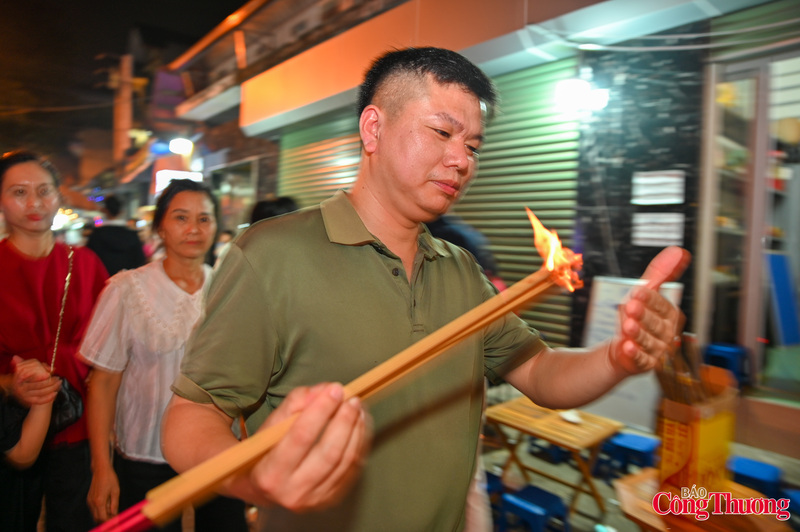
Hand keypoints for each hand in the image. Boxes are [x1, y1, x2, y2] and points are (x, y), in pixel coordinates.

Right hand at [11, 356, 60, 405]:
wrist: (19, 385)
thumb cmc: (28, 374)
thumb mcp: (31, 367)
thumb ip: (42, 366)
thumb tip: (52, 369)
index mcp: (20, 379)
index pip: (31, 378)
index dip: (41, 377)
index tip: (49, 374)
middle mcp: (20, 388)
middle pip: (38, 385)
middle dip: (50, 382)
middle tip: (58, 378)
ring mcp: (24, 395)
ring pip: (41, 393)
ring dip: (52, 388)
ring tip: (59, 383)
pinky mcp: (29, 400)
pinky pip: (40, 400)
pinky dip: (48, 398)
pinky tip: (55, 393)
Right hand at [87, 464, 119, 522]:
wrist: (101, 470)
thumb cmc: (110, 479)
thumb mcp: (116, 491)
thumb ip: (114, 504)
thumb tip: (114, 515)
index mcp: (99, 501)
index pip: (102, 518)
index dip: (109, 521)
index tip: (116, 520)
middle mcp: (92, 503)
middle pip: (97, 518)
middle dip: (106, 519)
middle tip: (115, 516)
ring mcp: (89, 501)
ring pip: (95, 514)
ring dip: (103, 515)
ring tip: (111, 507)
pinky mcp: (89, 499)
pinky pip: (94, 509)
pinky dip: (100, 510)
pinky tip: (107, 503)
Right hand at [249, 383, 370, 511]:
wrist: (266, 488)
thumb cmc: (268, 451)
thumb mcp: (272, 424)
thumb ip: (296, 402)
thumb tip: (324, 391)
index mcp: (271, 473)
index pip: (301, 436)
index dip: (321, 410)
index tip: (335, 389)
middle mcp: (293, 491)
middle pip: (329, 452)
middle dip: (344, 421)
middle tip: (351, 399)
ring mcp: (314, 498)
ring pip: (345, 461)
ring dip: (356, 430)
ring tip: (358, 409)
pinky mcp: (331, 499)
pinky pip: (353, 469)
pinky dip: (360, 443)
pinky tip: (360, 425)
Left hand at [612, 246, 690, 373]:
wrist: (623, 345)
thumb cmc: (637, 315)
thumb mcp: (646, 291)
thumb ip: (661, 273)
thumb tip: (679, 251)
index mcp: (670, 315)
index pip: (663, 306)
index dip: (651, 299)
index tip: (639, 290)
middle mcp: (667, 333)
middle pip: (656, 324)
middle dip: (643, 315)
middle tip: (631, 306)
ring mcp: (657, 350)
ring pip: (648, 342)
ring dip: (638, 334)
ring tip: (627, 326)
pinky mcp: (645, 364)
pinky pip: (642, 360)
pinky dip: (635, 354)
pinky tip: (627, 347)